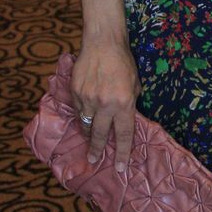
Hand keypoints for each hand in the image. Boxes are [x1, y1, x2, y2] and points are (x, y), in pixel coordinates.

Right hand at [72, 39, 140, 171]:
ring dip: (88, 134)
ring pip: (86, 124)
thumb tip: (124, 120)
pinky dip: (82, 115)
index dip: (122, 153)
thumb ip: (130, 104)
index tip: (120, 168)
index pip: (123, 135)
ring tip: (90, 141)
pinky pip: (78, 111)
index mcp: (124, 104)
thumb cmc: (123, 63)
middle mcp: (105, 104)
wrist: (103, 44)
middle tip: (94, 161)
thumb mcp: (135, 85)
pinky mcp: (76, 92)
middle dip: (97, 151)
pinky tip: (85, 116)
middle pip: (100, 135)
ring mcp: (88, 99)